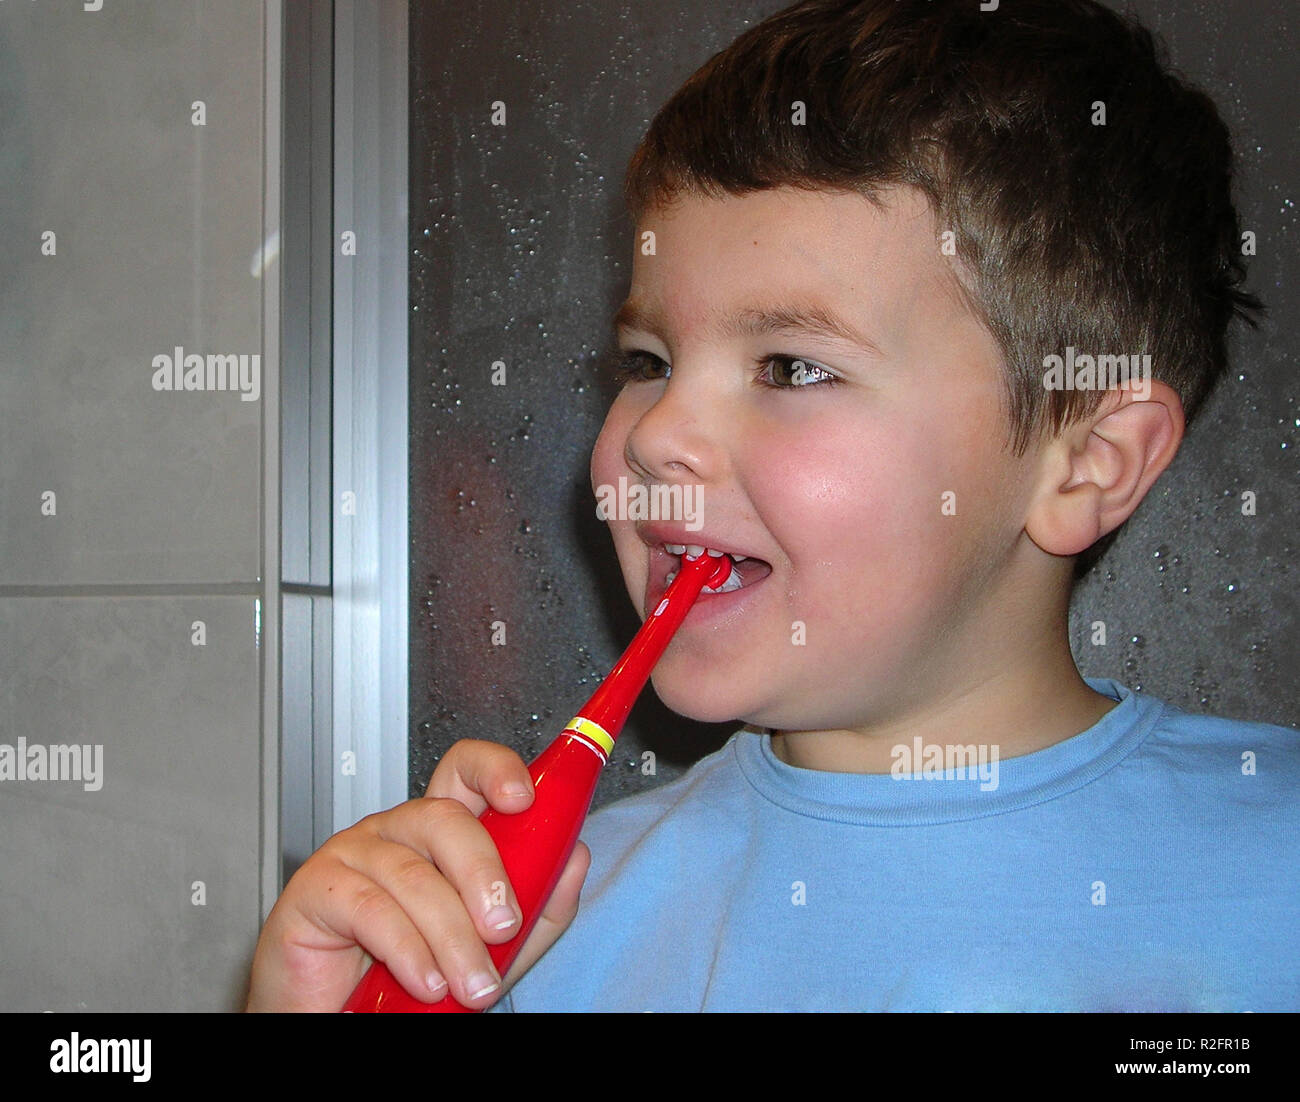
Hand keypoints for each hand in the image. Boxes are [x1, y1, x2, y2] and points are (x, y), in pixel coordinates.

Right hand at [245, 739, 590, 1010]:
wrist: (345, 1017)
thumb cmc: (415, 975)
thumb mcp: (496, 944)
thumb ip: (540, 903)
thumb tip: (576, 858)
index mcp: (440, 830)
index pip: (465, 769)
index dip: (495, 769)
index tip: (524, 798)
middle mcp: (398, 831)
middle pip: (444, 818)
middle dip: (483, 873)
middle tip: (504, 927)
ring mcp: (354, 852)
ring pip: (413, 875)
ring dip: (452, 937)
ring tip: (472, 985)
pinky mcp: (316, 889)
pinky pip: (371, 909)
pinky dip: (408, 952)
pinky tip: (427, 982)